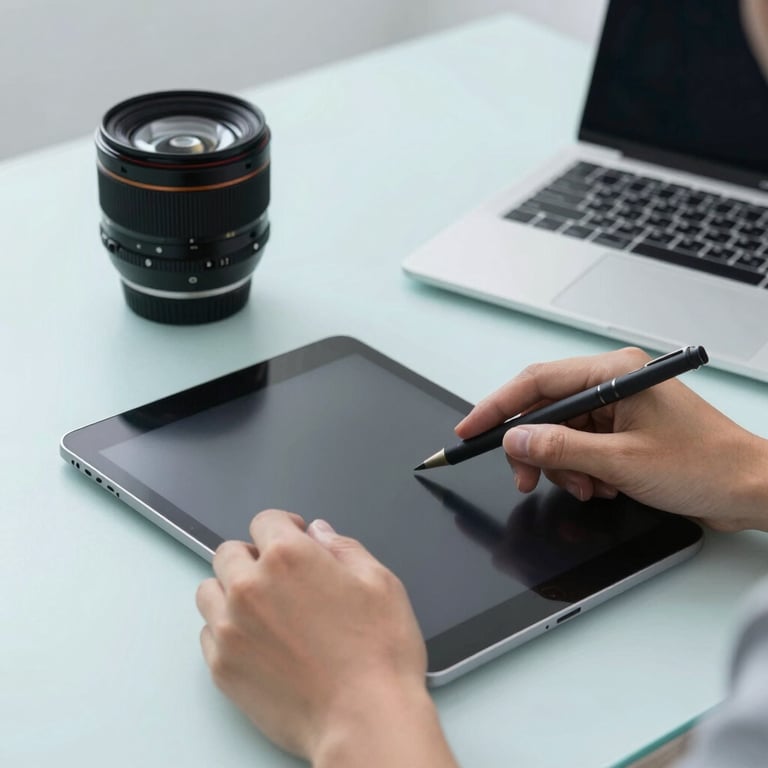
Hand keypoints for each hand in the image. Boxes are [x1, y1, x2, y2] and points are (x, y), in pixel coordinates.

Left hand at [196, 510, 457, 767]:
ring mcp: (231, 628)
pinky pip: (208, 634)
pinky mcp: (222, 667)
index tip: (292, 537)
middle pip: (229, 552)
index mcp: (288, 556)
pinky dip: (227, 631)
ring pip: (209, 591)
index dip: (283, 526)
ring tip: (263, 609)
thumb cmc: (378, 655)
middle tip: (278, 576)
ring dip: (231, 591)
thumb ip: (343, 547)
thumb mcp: (379, 582)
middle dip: (253, 557)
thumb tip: (319, 533)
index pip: (265, 520)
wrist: (365, 720)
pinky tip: (258, 642)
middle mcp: (250, 585)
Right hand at [456, 347, 767, 531]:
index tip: (470, 430)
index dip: (497, 407)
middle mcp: (614, 383)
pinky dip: (581, 471)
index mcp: (615, 372)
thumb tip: (515, 439)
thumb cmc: (705, 465)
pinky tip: (601, 487)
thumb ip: (560, 448)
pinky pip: (582, 447)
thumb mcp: (621, 461)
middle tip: (524, 479)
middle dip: (533, 448)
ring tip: (585, 489)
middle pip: (546, 410)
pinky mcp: (624, 429)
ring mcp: (620, 407)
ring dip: (562, 466)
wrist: (750, 489)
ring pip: (561, 434)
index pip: (537, 382)